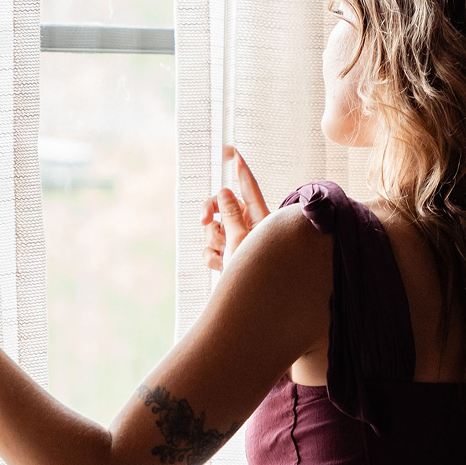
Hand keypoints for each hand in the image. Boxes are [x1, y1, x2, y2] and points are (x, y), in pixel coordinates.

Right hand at [199, 146, 270, 270]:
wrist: (251, 313)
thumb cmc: (257, 276)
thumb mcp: (242, 241)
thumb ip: (232, 215)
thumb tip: (225, 191)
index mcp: (261, 219)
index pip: (248, 188)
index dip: (240, 170)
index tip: (232, 152)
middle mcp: (250, 229)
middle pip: (223, 205)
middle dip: (211, 212)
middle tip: (203, 222)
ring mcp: (238, 244)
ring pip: (214, 229)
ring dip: (212, 242)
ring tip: (224, 258)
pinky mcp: (228, 259)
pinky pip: (210, 249)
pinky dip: (211, 257)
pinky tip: (221, 268)